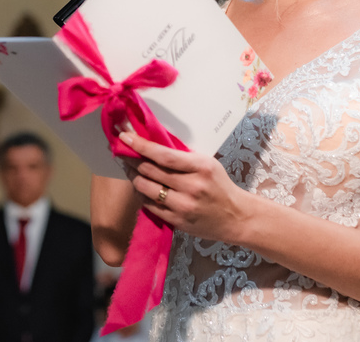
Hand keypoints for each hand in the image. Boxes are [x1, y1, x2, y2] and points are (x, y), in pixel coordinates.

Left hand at [118, 130, 248, 243]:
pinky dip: (142, 194)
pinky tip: (141, 186)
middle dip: (132, 159)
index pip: (164, 156)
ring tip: (130, 169)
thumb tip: (152, 143)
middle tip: (123, 152)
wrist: (236, 217)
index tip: (125, 137)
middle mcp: (191, 187)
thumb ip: (182, 156)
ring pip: (145, 188)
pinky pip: (149, 205)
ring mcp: (183, 206)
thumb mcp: (207, 164)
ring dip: (134, 176)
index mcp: (201, 167)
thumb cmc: (219, 185)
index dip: (141, 145)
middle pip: (150, 170)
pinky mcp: (177, 221)